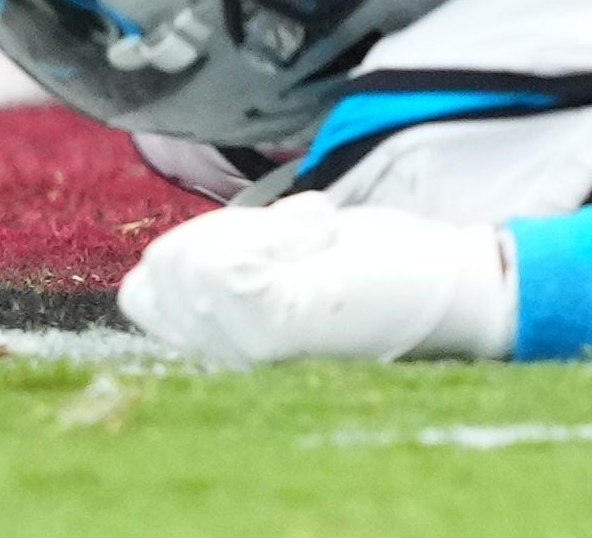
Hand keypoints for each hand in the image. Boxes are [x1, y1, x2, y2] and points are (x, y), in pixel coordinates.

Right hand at [121, 196, 521, 366]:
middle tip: (302, 247)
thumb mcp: (275, 264)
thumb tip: (150, 268)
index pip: (141, 290)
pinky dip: (282, 228)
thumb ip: (210, 272)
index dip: (196, 243)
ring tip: (315, 246)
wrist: (450, 285)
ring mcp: (249, 355)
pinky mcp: (281, 334)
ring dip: (261, 225)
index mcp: (216, 347)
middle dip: (232, 226)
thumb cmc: (370, 268)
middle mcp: (224, 366)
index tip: (265, 244)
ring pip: (193, 261)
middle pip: (163, 265)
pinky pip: (230, 264)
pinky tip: (325, 240)